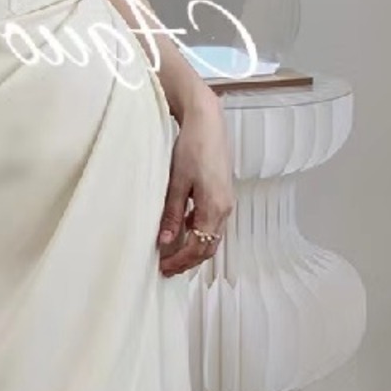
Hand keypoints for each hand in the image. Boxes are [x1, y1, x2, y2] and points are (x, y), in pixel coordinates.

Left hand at [157, 94, 234, 276]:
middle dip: (189, 260)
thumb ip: (172, 214)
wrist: (207, 123)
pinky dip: (198, 232)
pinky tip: (182, 230)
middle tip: (167, 268)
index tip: (165, 268)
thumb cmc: (193, 146)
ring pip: (211, 235)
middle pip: (209, 246)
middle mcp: (225, 207)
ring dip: (194, 248)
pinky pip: (212, 221)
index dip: (182, 261)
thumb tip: (166, 241)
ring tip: (173, 254)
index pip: (199, 247)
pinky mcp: (221, 193)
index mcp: (215, 207)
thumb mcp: (177, 183)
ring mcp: (225, 201)